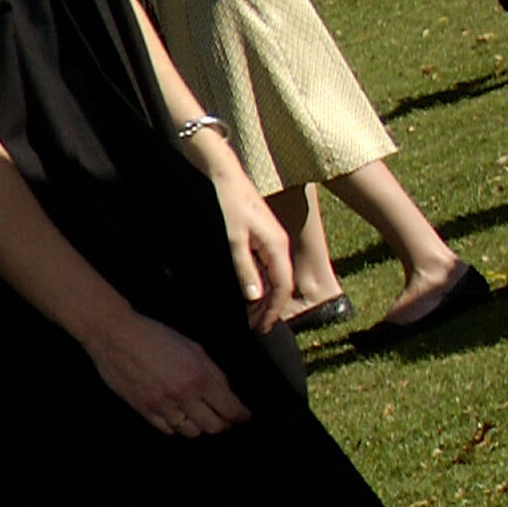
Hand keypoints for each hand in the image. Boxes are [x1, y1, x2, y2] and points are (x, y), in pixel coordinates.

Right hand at [87, 311, 250, 437]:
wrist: (114, 335)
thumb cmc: (155, 335)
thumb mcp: (192, 347)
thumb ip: (212, 372)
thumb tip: (226, 393)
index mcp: (199, 377)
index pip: (230, 409)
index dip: (241, 415)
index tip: (244, 416)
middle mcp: (183, 395)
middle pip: (213, 426)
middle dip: (223, 423)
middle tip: (223, 417)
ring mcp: (161, 405)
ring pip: (191, 432)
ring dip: (198, 425)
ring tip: (197, 416)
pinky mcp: (143, 410)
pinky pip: (168, 429)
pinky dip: (176, 425)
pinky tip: (176, 414)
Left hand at [207, 170, 294, 334]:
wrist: (225, 178)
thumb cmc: (228, 206)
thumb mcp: (234, 241)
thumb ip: (244, 268)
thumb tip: (254, 297)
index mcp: (277, 247)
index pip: (282, 286)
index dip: (274, 310)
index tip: (263, 328)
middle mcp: (278, 245)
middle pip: (280, 284)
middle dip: (270, 308)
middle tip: (256, 328)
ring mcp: (270, 242)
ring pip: (273, 277)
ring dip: (264, 298)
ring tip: (251, 317)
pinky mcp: (260, 238)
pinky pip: (265, 267)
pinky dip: (258, 283)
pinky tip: (249, 294)